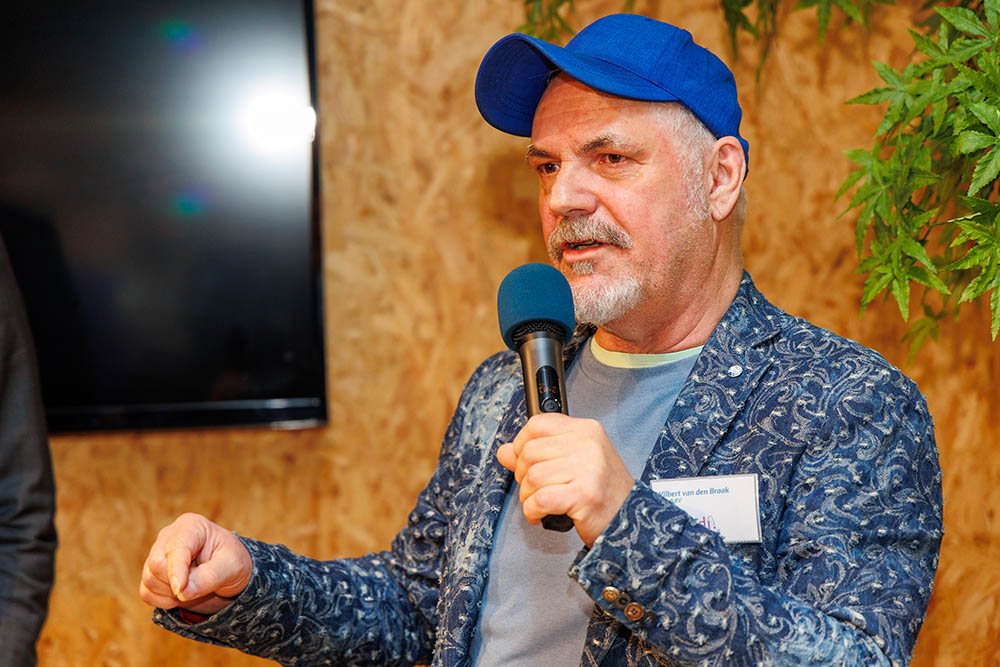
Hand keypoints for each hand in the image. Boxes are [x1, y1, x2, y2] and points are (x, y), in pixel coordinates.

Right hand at [139, 513, 252, 615]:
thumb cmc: (231, 561)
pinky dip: (161, 601)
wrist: (228, 571)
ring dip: (170, 593)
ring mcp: (157, 553)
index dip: (176, 572)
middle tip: (199, 586)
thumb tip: (182, 592)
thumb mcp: (231, 566)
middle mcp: (169, 536)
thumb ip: (209, 577)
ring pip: (149, 579)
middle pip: (156, 564)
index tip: (180, 591)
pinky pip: (146, 592)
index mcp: (191, 526)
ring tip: (194, 588)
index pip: (174, 550)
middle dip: (176, 583)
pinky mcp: (151, 572)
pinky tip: (180, 596)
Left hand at [497, 413, 634, 546]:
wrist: (630, 520)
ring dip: (528, 496)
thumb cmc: (602, 492)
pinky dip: (533, 511)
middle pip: (529, 452)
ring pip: (533, 477)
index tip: (524, 461)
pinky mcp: (584, 494)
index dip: (521, 444)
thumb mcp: (572, 462)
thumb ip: (538, 453)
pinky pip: (540, 499)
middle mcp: (588, 444)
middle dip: (523, 476)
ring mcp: (588, 468)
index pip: (537, 424)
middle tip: (535, 489)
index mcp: (586, 430)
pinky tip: (542, 514)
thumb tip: (505, 452)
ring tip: (541, 504)